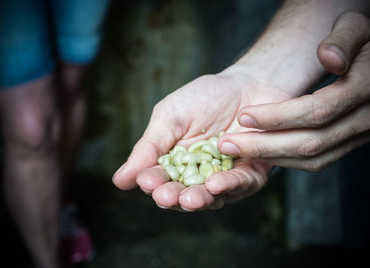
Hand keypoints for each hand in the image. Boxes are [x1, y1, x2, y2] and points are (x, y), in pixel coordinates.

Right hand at [112, 70, 291, 210]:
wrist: (248, 83)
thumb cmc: (205, 97)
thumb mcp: (170, 117)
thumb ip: (148, 148)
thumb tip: (119, 180)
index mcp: (174, 162)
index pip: (159, 180)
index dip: (152, 183)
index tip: (147, 181)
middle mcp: (197, 175)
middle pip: (182, 195)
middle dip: (173, 197)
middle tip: (166, 197)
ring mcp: (224, 177)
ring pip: (210, 198)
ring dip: (199, 200)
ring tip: (189, 199)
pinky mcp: (250, 175)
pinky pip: (240, 185)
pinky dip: (229, 186)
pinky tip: (216, 184)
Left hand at [220, 11, 369, 171]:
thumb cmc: (368, 41)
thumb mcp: (358, 27)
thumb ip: (343, 38)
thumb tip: (329, 58)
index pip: (316, 111)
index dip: (277, 117)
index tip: (243, 116)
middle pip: (311, 142)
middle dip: (265, 145)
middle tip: (227, 145)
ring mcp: (363, 134)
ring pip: (314, 158)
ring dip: (272, 157)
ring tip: (238, 152)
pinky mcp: (353, 142)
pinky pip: (319, 159)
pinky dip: (288, 159)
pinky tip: (262, 151)